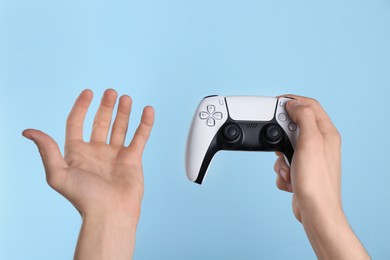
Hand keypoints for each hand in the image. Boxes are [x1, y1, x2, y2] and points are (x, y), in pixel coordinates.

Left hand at [23, 89, 154, 258]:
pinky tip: (148, 110)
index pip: (77, 123)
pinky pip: (140, 137)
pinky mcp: (133, 159)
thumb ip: (47, 150)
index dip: (81, 107)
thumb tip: (28, 131)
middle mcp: (96, 151)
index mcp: (77, 153)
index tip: (88, 92)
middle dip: (105, 106)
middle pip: (100, 122)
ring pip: (120, 127)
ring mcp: (116, 154)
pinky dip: (145, 124)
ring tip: (126, 98)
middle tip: (111, 92)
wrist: (110, 213)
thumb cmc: (84, 197)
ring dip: (123, 112)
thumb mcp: (58, 173)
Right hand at [273, 95, 368, 258]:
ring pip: (287, 146)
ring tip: (286, 167)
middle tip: (277, 140)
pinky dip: (282, 170)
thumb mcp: (309, 142)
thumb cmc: (315, 180)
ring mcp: (311, 158)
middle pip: (296, 126)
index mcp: (326, 133)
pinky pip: (285, 163)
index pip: (310, 105)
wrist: (314, 210)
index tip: (277, 102)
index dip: (293, 100)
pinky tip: (289, 179)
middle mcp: (320, 144)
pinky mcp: (302, 170)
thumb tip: (294, 104)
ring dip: (280, 157)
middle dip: (282, 135)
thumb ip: (303, 117)